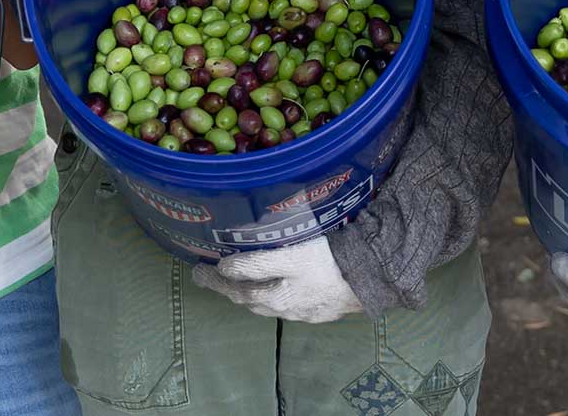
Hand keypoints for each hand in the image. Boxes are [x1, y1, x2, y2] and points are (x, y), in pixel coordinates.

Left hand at [191, 237, 362, 322]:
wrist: (368, 277)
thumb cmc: (328, 261)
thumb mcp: (291, 256)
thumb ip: (257, 262)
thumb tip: (227, 265)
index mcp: (274, 294)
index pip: (236, 285)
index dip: (216, 277)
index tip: (199, 268)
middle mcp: (283, 307)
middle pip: (247, 299)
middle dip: (224, 287)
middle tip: (205, 277)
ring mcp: (301, 311)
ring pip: (264, 305)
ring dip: (244, 296)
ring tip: (231, 286)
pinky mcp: (317, 311)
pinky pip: (284, 307)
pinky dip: (268, 299)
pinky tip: (270, 294)